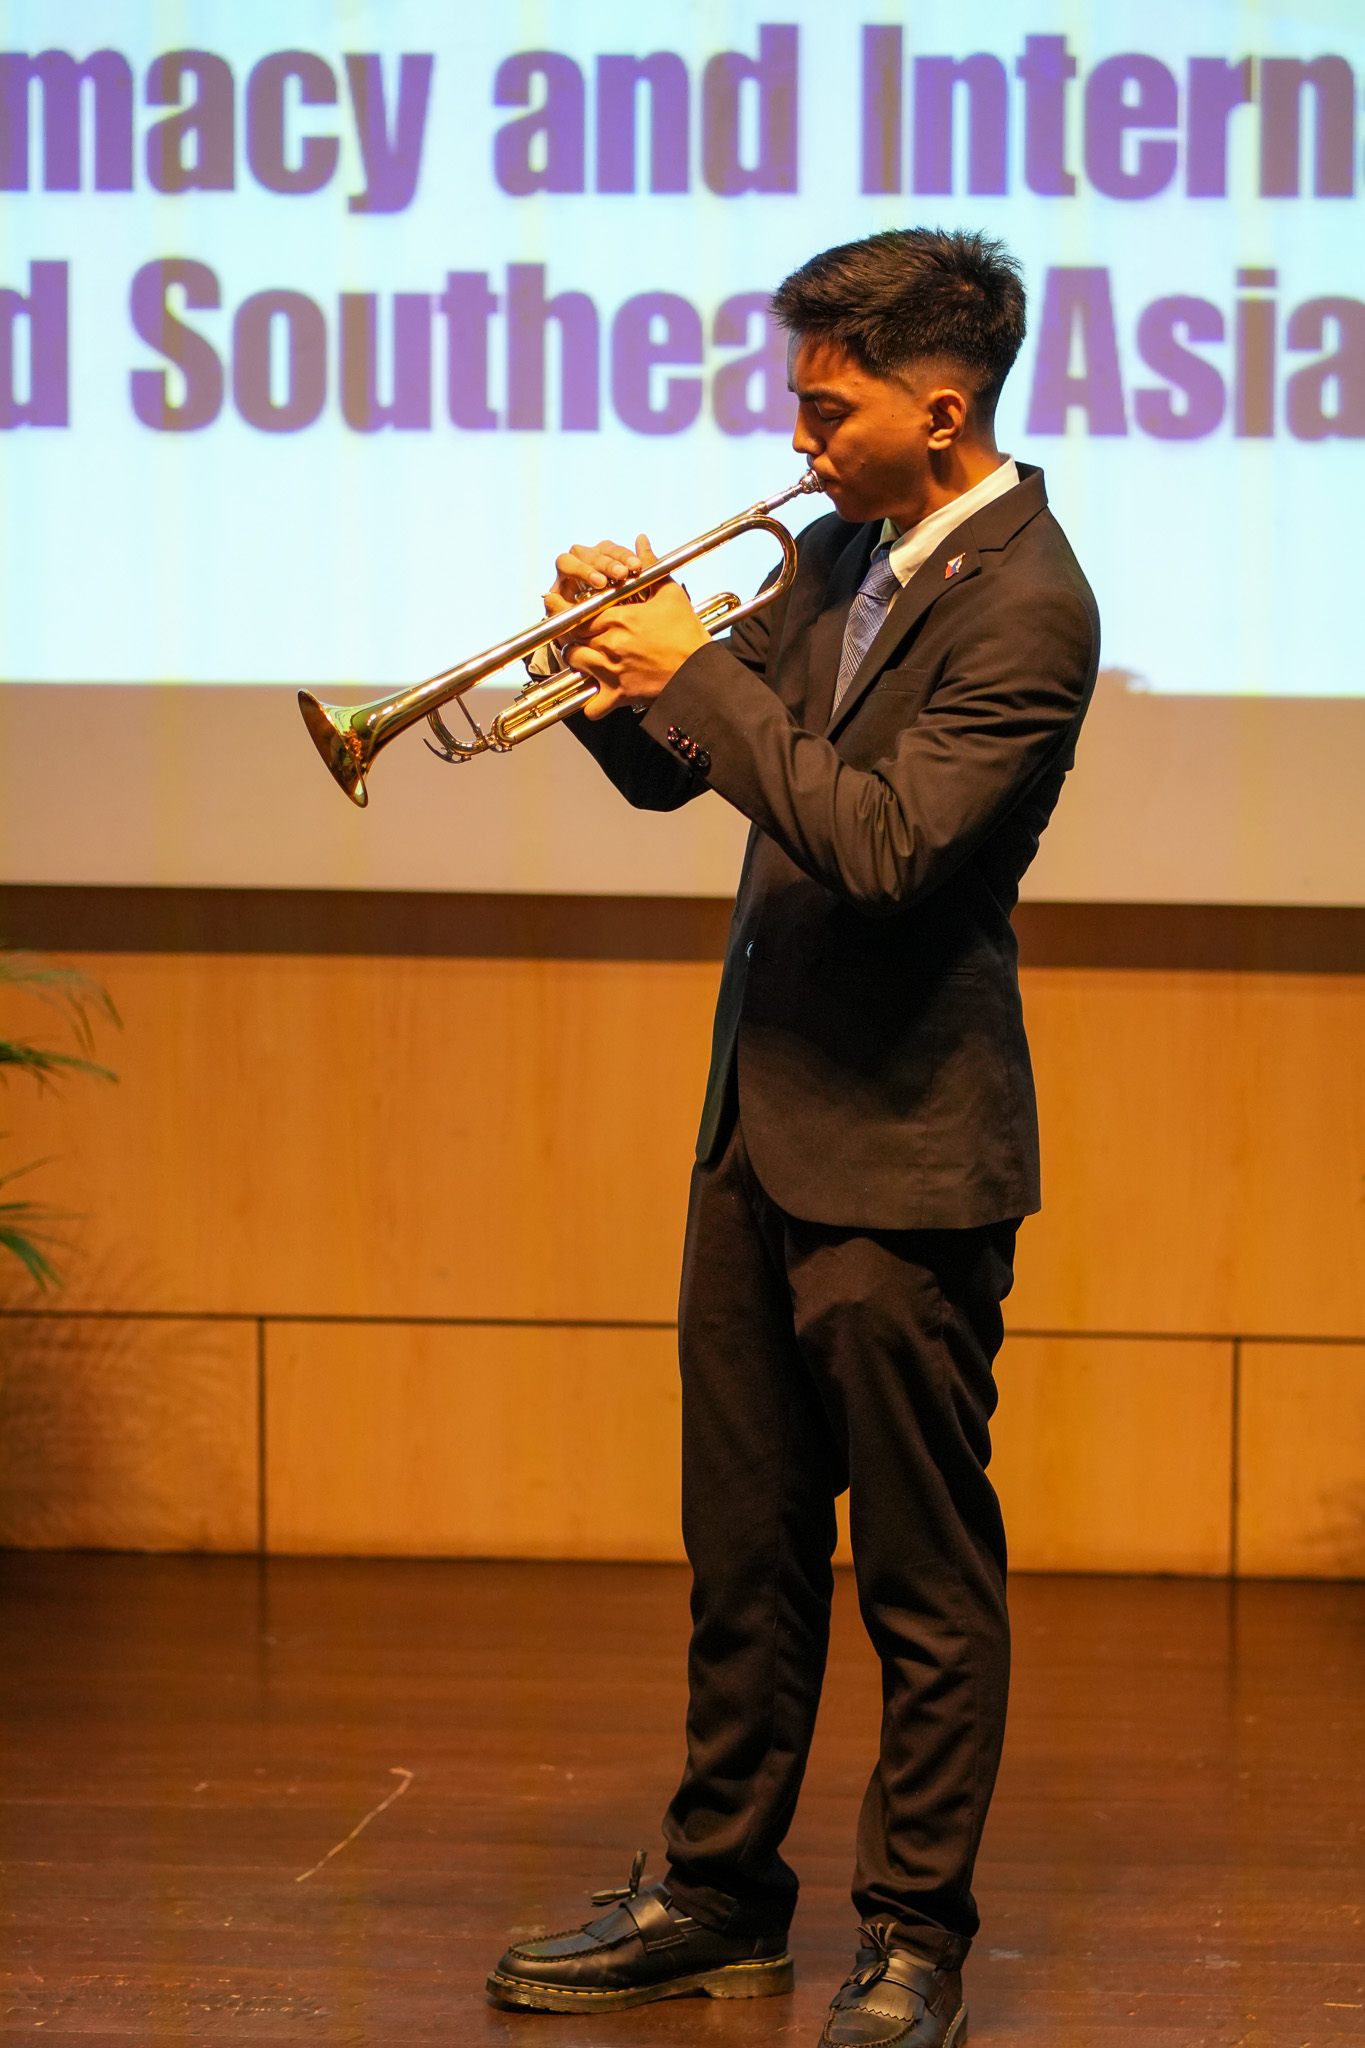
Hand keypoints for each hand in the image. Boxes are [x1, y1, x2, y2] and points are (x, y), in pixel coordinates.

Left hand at [544, 535, 709, 719]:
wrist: (700, 673)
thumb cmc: (686, 633)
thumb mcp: (670, 595)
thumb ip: (650, 567)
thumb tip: (641, 540)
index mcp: (617, 619)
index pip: (575, 612)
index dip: (560, 608)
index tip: (550, 602)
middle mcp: (607, 644)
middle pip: (570, 637)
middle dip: (569, 632)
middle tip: (571, 629)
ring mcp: (610, 672)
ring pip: (575, 664)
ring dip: (577, 659)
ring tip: (586, 655)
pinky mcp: (619, 696)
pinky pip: (592, 707)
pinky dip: (591, 704)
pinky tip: (597, 695)